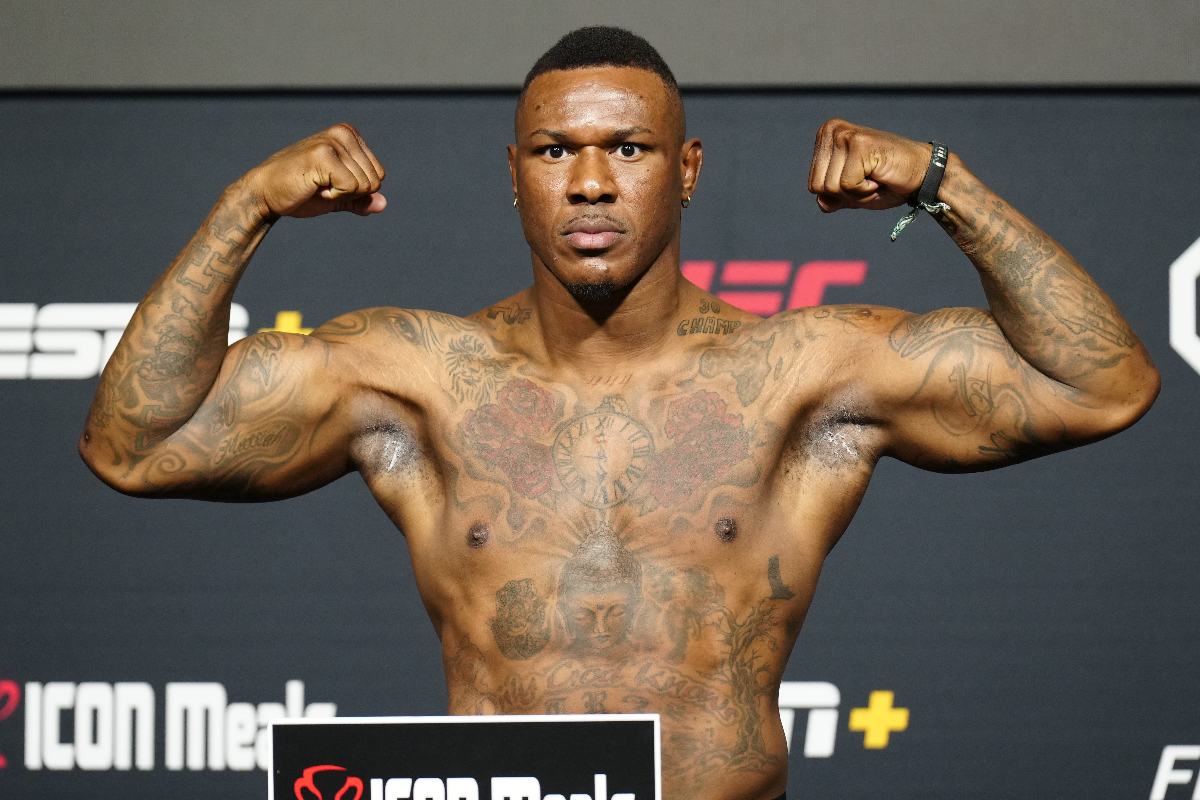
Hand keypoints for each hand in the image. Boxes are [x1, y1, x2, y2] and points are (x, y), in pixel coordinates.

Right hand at [240, 123, 386, 218]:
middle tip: (322, 186)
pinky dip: (333, 197)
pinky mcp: (323, 154)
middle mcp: (343, 133)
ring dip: (340, 195)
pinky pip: (351, 188)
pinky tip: (313, 187)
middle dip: (350, 194)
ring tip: (316, 184)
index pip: (379, 176)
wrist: (265, 194)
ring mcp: (333, 141)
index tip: (330, 183)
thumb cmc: (300, 193)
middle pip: (375, 181)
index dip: (357, 190)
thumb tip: (383, 204)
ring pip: (365, 186)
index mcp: (350, 135)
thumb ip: (361, 199)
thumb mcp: (338, 196)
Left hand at [808, 119, 932, 212]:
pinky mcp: (858, 143)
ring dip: (856, 192)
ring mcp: (844, 135)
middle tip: (869, 179)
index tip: (860, 179)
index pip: (813, 184)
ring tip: (875, 176)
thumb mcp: (851, 194)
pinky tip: (879, 175)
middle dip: (845, 194)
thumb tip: (822, 203)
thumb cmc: (887, 182)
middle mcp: (831, 130)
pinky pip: (846, 185)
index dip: (838, 193)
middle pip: (817, 186)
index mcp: (825, 137)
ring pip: (831, 187)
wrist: (921, 175)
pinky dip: (864, 190)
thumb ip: (832, 198)